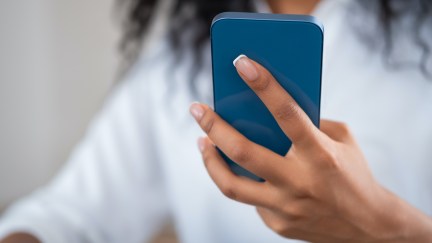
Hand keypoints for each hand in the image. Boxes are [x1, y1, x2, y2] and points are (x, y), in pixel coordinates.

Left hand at [190, 55, 431, 241]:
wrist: (368, 228)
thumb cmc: (353, 174)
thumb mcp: (341, 140)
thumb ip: (310, 123)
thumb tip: (268, 108)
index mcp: (321, 154)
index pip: (287, 113)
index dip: (263, 86)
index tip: (241, 62)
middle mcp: (300, 182)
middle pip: (244, 152)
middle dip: (214, 126)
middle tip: (197, 109)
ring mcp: (286, 208)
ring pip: (232, 185)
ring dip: (210, 160)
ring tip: (203, 141)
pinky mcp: (277, 224)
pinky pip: (251, 198)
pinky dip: (243, 179)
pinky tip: (242, 170)